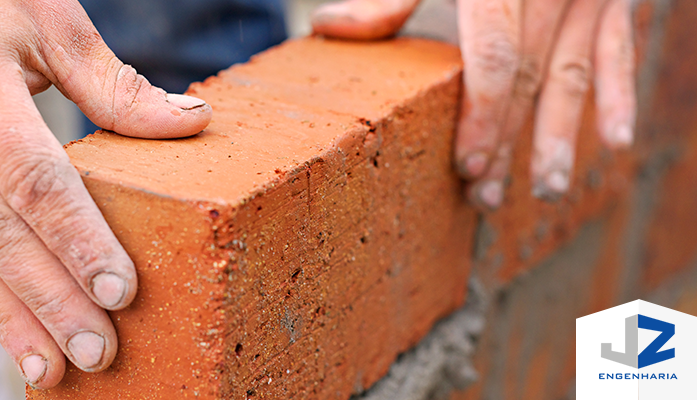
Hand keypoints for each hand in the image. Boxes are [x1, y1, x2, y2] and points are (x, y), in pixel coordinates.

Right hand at [0, 0, 210, 388]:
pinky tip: (15, 331)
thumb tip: (191, 123)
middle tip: (99, 351)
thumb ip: (115, 82)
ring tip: (54, 370)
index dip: (78, 240)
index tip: (121, 292)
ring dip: (11, 317)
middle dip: (50, 300)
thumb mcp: (51, 20)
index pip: (33, 180)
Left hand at [311, 0, 635, 208]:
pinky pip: (618, 54)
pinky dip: (619, 97)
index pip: (495, 59)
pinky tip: (617, 142)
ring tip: (545, 190)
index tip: (467, 165)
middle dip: (508, 143)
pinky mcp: (612, 2)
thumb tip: (328, 26)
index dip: (482, 116)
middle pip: (529, 80)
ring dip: (559, 138)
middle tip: (486, 197)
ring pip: (573, 77)